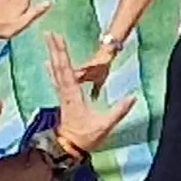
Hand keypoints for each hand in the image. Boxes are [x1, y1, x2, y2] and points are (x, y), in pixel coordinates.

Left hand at [44, 32, 138, 154]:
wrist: (69, 148)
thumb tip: (133, 97)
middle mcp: (65, 93)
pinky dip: (52, 70)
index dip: (62, 54)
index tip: (58, 39)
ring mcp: (63, 95)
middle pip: (59, 67)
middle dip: (55, 49)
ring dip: (53, 55)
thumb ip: (119, 111)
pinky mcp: (63, 99)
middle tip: (48, 32)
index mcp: (73, 96)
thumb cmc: (86, 137)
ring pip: (56, 71)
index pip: (67, 71)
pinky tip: (48, 62)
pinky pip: (56, 80)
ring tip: (48, 41)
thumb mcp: (105, 125)